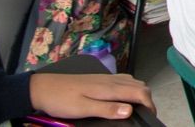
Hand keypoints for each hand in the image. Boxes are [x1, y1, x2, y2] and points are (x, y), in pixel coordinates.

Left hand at [28, 72, 154, 119]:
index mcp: (110, 88)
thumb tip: (130, 111)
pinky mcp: (100, 78)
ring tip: (139, 108)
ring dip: (140, 93)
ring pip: (133, 81)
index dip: (150, 104)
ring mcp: (106, 78)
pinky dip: (132, 88)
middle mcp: (112, 80)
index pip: (139, 92)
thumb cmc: (62, 100)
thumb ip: (107, 109)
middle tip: (146, 114)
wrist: (43, 87)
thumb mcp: (82, 109)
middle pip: (140, 85)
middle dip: (148, 99)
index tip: (151, 117)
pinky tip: (124, 97)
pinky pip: (124, 80)